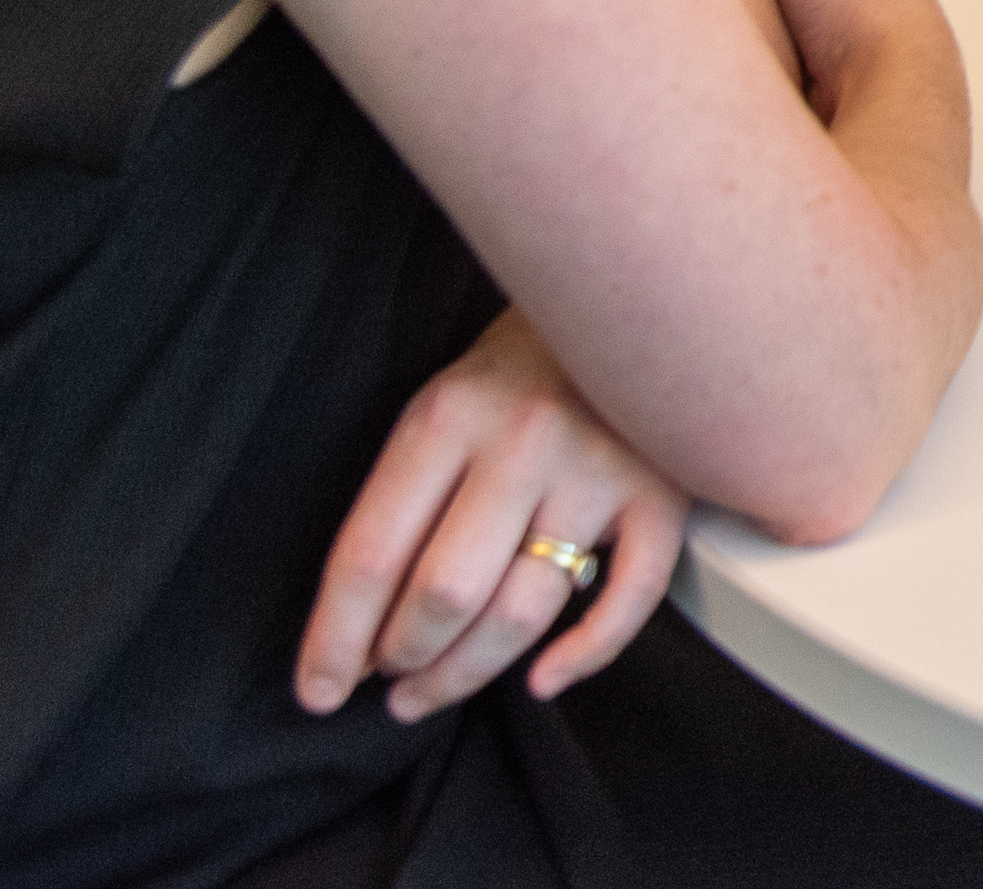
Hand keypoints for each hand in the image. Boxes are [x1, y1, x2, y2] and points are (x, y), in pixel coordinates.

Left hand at [297, 310, 683, 719]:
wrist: (637, 292)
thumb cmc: (522, 367)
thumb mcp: (443, 404)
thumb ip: (405, 499)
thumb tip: (363, 621)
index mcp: (448, 417)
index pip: (370, 555)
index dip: (335, 639)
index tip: (318, 690)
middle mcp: (522, 442)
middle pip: (444, 593)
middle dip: (402, 657)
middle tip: (388, 680)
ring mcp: (599, 470)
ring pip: (521, 611)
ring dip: (465, 673)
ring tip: (432, 690)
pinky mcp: (664, 494)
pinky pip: (628, 599)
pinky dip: (584, 655)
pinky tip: (544, 677)